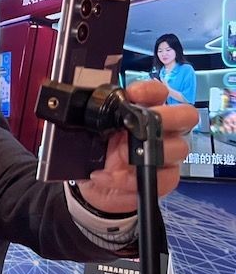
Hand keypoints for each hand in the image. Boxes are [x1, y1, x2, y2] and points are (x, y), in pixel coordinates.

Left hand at [77, 80, 197, 212]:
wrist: (94, 183)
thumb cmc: (97, 153)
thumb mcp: (90, 135)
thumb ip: (95, 122)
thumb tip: (88, 114)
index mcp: (142, 112)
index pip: (158, 92)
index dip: (151, 90)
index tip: (133, 95)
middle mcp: (160, 130)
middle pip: (185, 115)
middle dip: (166, 117)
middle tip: (139, 127)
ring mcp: (167, 154)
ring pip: (178, 147)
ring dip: (145, 153)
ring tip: (118, 158)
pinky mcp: (165, 178)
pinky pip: (165, 177)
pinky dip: (134, 179)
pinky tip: (114, 178)